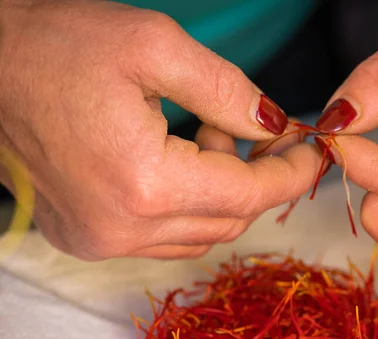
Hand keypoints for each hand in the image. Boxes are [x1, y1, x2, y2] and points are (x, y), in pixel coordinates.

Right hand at [0, 0, 319, 259]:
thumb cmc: (54, 46)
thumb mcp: (153, 46)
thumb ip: (228, 90)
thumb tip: (275, 124)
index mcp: (143, 184)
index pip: (247, 196)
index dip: (289, 174)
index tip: (313, 152)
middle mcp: (122, 230)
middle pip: (229, 220)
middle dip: (259, 178)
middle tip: (262, 131)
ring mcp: (100, 242)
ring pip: (201, 234)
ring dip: (223, 192)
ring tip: (206, 135)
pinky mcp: (86, 240)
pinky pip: (166, 239)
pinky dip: (190, 207)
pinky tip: (177, 164)